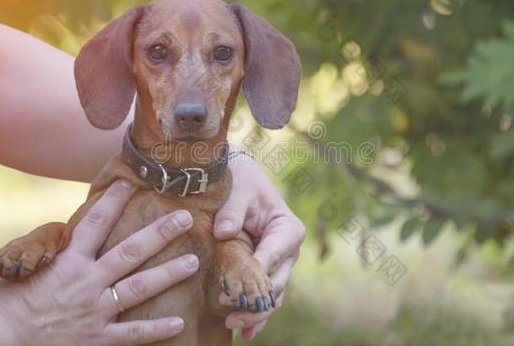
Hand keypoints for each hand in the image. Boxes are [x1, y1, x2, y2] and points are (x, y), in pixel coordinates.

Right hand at [0, 180, 198, 345]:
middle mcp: (86, 281)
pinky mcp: (97, 338)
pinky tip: (178, 322)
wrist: (0, 339)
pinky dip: (155, 329)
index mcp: (68, 260)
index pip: (95, 223)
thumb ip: (59, 247)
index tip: (133, 181)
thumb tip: (80, 228)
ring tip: (192, 262)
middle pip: (129, 251)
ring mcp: (94, 311)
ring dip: (168, 274)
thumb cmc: (12, 299)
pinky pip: (131, 334)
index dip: (114, 200)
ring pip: (138, 288)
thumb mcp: (31, 265)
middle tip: (185, 218)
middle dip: (159, 233)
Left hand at [214, 156, 305, 339]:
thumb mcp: (238, 191)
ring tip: (233, 325)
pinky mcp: (268, 271)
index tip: (233, 290)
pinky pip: (266, 296)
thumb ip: (232, 210)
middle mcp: (289, 250)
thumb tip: (224, 232)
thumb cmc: (241, 183)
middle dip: (254, 301)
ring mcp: (280, 263)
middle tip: (229, 313)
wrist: (241, 181)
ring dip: (255, 313)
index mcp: (288, 229)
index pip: (273, 256)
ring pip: (273, 296)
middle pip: (276, 283)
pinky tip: (245, 332)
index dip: (255, 275)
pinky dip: (257, 314)